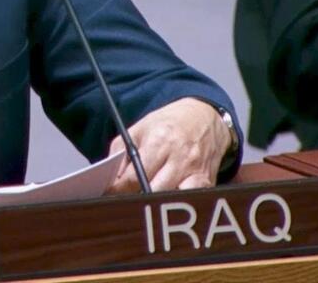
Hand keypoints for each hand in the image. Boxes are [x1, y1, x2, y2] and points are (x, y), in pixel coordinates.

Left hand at [106, 98, 231, 193]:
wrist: (204, 115)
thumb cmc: (168, 123)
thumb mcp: (139, 129)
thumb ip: (120, 152)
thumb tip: (111, 180)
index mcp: (158, 142)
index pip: (134, 178)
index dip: (119, 190)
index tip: (110, 195)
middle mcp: (178, 158)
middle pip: (152, 192)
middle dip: (136, 198)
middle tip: (126, 199)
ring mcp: (194, 171)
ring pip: (171, 198)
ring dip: (157, 203)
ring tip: (147, 200)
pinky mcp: (206, 180)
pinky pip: (191, 199)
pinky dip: (179, 202)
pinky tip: (170, 200)